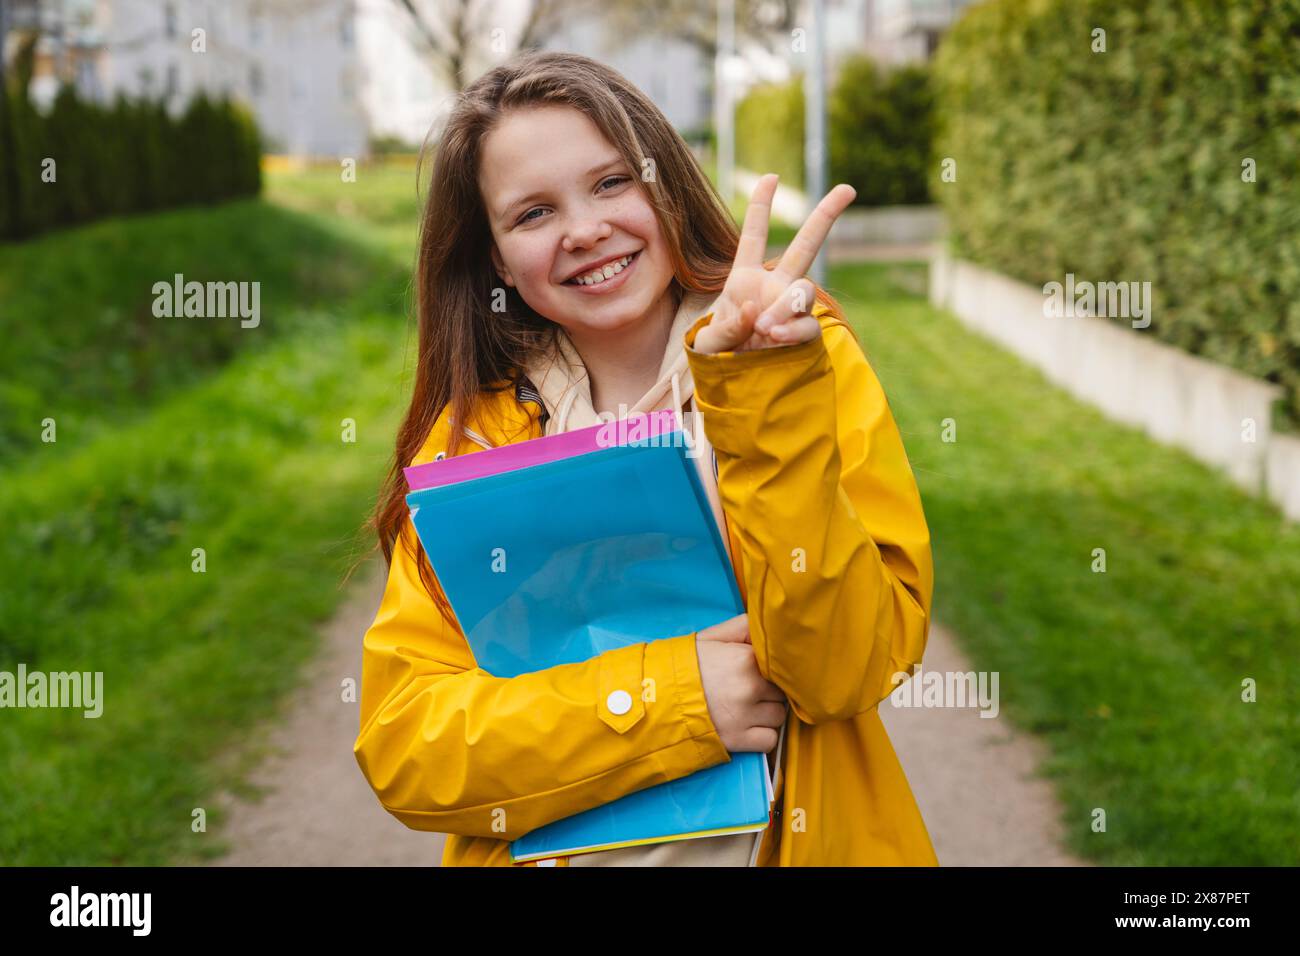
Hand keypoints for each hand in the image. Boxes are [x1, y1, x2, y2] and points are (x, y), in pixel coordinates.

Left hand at [692, 174, 856, 354]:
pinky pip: (806, 325)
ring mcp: (791, 309)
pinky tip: (775, 338)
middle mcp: (774, 287)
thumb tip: (758, 312)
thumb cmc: (718, 357)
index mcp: (744, 278)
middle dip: (826, 215)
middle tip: (847, 189)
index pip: (754, 235)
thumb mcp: (709, 341)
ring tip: (766, 328)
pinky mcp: (802, 333)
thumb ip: (729, 326)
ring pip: (805, 291)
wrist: (735, 385)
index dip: (761, 206)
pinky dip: (792, 330)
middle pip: (806, 246)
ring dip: (788, 305)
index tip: (772, 178)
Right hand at [694, 613, 787, 752]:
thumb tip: (767, 627)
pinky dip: (763, 736)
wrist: (655, 699)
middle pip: (782, 691)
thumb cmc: (684, 666)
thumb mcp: (711, 637)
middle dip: (769, 691)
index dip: (769, 669)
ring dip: (767, 714)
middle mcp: (749, 687)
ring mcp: (744, 715)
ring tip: (747, 708)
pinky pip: (770, 740)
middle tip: (749, 690)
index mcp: (745, 658)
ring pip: (778, 716)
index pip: (780, 665)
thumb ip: (742, 627)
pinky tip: (748, 727)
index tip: (759, 672)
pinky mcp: (738, 740)